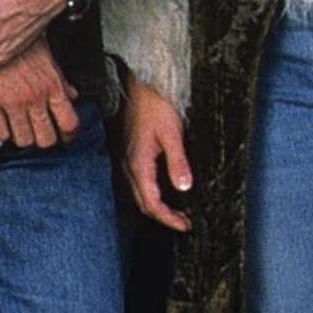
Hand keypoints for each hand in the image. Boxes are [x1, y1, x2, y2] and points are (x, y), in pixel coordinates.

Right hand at [0, 39, 79, 147]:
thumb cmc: (23, 42)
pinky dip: (4, 133)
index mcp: (53, 86)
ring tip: (23, 129)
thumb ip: (61, 80)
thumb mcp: (48, 57)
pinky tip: (5, 124)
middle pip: (46, 139)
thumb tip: (73, 96)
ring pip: (23, 141)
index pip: (70, 123)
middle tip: (42, 133)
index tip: (66, 137)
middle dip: (46, 139)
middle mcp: (35, 99)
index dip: (70, 135)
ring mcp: (11, 104)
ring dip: (24, 137)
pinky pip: (0, 134)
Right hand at [117, 76, 193, 230]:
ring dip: (158, 206)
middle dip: (164, 216)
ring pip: (140, 194)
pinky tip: (166, 189)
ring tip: (179, 211)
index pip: (151, 204)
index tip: (186, 226)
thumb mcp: (172, 132)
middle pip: (144, 203)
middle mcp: (129, 168)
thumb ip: (177, 161)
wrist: (139, 86)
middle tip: (185, 222)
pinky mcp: (131, 155)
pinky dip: (153, 193)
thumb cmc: (156, 105)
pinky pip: (140, 182)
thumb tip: (184, 188)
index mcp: (138, 165)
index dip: (168, 218)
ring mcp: (127, 162)